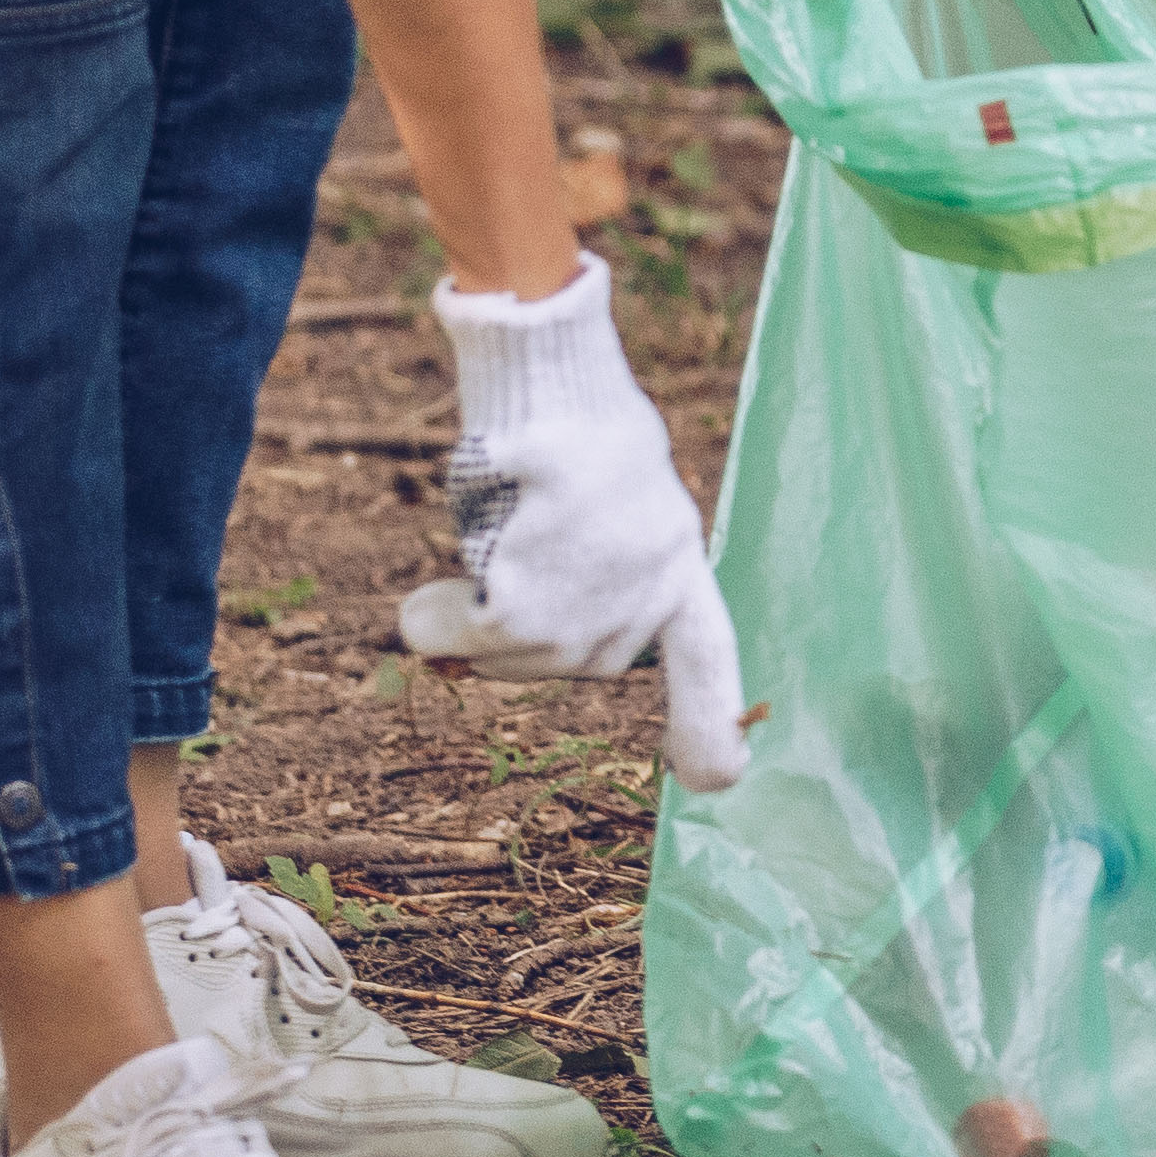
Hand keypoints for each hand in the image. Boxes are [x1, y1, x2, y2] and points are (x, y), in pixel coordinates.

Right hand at [396, 254, 749, 787]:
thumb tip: (505, 635)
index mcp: (679, 559)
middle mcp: (647, 599)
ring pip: (503, 654)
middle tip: (513, 537)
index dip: (707, 717)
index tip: (721, 781)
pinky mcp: (523, 618)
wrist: (552, 375)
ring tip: (489, 525)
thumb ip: (594, 560)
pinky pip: (457, 639)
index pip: (705, 652)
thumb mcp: (610, 488)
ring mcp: (589, 618)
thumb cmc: (572, 409)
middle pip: (563, 658)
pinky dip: (434, 617)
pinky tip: (435, 583)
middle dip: (520, 615)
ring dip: (469, 608)